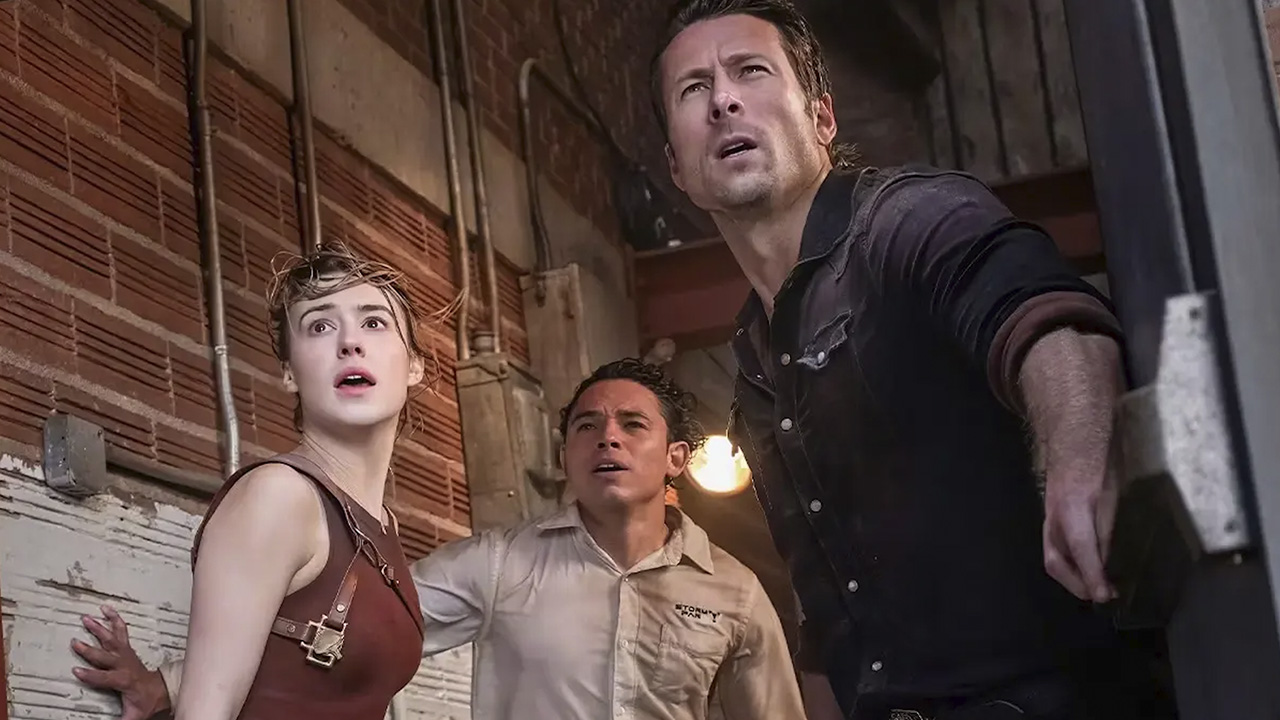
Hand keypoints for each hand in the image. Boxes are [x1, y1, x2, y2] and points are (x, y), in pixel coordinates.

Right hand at [71, 605, 170, 719]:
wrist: (160, 691)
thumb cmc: (144, 702)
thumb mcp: (133, 716)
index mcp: (124, 681)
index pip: (105, 677)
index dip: (91, 675)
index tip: (76, 671)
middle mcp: (124, 664)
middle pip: (105, 656)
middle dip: (90, 650)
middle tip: (75, 643)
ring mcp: (126, 654)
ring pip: (111, 639)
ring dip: (99, 629)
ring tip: (86, 618)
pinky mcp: (127, 648)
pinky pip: (121, 631)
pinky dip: (114, 619)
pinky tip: (106, 609)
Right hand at [1043, 465, 1117, 603]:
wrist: (1072, 435)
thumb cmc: (1098, 460)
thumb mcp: (1111, 494)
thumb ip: (1106, 527)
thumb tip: (1107, 560)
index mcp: (1072, 509)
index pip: (1081, 549)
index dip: (1092, 576)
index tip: (1104, 596)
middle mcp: (1055, 517)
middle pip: (1056, 560)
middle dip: (1076, 583)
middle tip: (1099, 595)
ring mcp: (1050, 516)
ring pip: (1053, 554)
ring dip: (1071, 575)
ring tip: (1093, 584)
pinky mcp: (1051, 514)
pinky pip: (1055, 544)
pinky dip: (1069, 560)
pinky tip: (1084, 563)